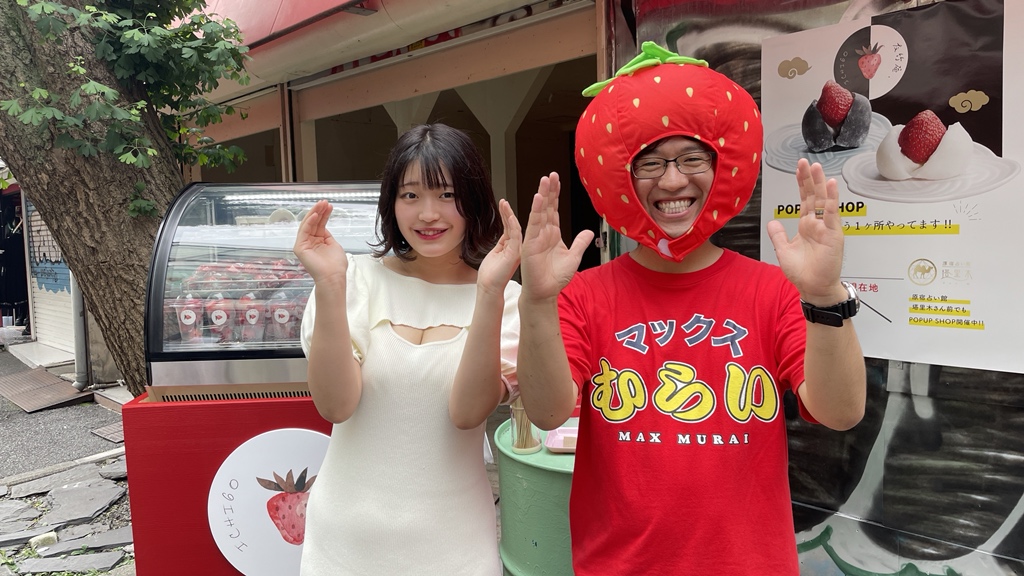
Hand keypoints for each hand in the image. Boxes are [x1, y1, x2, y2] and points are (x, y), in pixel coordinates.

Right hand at [293, 200, 347, 287]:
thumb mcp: (333, 245)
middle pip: (313, 223)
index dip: (324, 214)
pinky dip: (309, 221)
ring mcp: (304, 245)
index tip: (329, 206)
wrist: (333, 277)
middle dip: (319, 211)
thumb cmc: (336, 265)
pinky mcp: (299, 248)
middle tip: (324, 202)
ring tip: (321, 204)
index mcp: (318, 242)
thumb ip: (327, 235)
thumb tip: (324, 224)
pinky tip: (316, 214)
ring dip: (314, 213)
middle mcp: (309, 242)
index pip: (320, 224)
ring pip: (307, 224)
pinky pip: (303, 231)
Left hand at [477, 199, 521, 294]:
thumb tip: (502, 235)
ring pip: (516, 226)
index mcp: (512, 246)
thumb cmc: (490, 275)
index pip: (511, 226)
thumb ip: (501, 243)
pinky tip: (508, 213)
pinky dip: (512, 223)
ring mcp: (517, 249)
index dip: (506, 213)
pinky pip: (516, 234)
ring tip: (504, 202)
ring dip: (509, 213)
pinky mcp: (515, 252)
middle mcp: (517, 247)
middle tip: (505, 198)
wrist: (489, 288)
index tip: (502, 202)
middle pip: (514, 224)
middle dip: (510, 210)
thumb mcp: (495, 253)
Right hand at [520, 172, 594, 301]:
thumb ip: (580, 243)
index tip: (556, 180)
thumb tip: (589, 231)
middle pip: (546, 206)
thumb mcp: (574, 257)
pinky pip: (534, 224)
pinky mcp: (530, 243)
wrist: (545, 292)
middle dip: (549, 190)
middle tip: (551, 174)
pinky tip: (538, 198)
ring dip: (542, 195)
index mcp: (553, 234)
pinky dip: (536, 211)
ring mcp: (536, 237)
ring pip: (540, 211)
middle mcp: (543, 232)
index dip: (555, 195)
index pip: (554, 210)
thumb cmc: (556, 277)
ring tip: (545, 180)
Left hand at [766, 159, 845, 303]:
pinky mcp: (834, 235)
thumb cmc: (802, 272)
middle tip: (805, 162)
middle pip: (813, 196)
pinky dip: (832, 199)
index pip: (804, 199)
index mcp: (806, 225)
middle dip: (809, 179)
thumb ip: (778, 235)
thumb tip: (773, 221)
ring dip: (820, 184)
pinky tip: (831, 184)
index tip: (799, 168)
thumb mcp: (783, 251)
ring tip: (817, 167)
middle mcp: (817, 223)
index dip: (801, 184)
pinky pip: (832, 214)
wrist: (814, 288)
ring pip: (823, 201)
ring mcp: (827, 227)